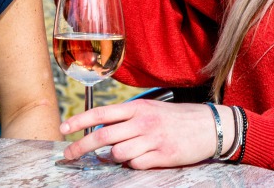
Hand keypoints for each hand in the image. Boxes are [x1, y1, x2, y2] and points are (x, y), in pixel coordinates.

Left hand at [60, 100, 224, 169]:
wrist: (210, 126)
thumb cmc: (176, 118)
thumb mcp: (150, 110)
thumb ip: (126, 119)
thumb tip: (102, 131)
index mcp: (137, 108)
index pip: (100, 113)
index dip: (79, 121)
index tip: (63, 129)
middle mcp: (142, 122)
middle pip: (103, 136)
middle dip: (81, 147)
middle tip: (69, 155)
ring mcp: (152, 139)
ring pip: (118, 153)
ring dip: (115, 157)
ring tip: (126, 153)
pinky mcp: (163, 156)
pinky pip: (137, 164)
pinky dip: (134, 164)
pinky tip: (144, 158)